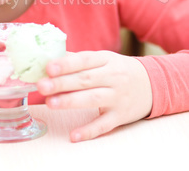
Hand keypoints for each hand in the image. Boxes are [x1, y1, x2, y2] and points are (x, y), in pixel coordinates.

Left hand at [37, 50, 152, 141]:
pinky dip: (89, 130)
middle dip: (62, 83)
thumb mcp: (103, 59)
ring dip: (71, 101)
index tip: (49, 67)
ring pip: (93, 100)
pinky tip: (74, 135)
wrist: (152, 84)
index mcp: (106, 59)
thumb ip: (78, 59)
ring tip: (51, 103)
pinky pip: (104, 125)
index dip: (67, 64)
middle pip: (86, 79)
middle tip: (42, 85)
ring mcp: (118, 97)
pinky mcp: (121, 116)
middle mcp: (113, 77)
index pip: (84, 60)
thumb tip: (50, 58)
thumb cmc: (118, 69)